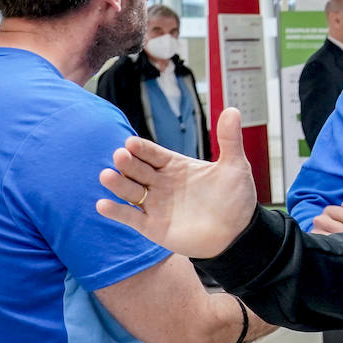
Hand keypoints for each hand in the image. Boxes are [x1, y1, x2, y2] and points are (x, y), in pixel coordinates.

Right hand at [97, 107, 256, 258]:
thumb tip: (233, 110)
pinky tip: (103, 205)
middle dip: (127, 163)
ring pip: (129, 191)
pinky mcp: (153, 226)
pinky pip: (131, 217)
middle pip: (137, 169)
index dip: (142, 149)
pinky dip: (116, 212)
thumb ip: (230, 140)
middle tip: (120, 156)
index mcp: (175, 166)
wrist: (238, 233)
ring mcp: (155, 204)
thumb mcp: (235, 166)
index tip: (131, 143)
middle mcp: (160, 182)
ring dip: (117, 183)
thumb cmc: (235, 198)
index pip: (153, 153)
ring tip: (107, 176)